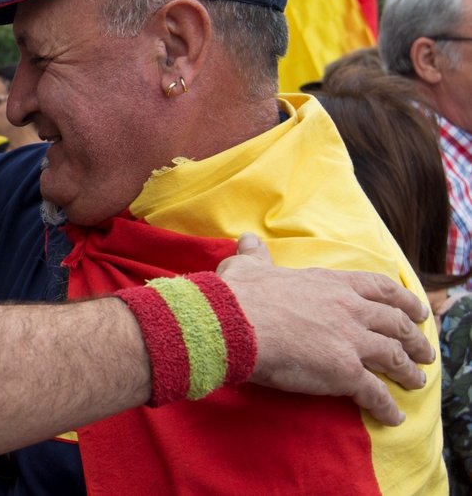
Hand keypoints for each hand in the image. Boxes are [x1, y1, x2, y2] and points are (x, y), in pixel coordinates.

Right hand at [218, 233, 434, 426]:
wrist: (233, 323)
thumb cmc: (239, 294)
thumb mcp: (248, 267)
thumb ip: (255, 256)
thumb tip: (248, 241)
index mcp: (330, 284)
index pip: (379, 288)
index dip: (402, 300)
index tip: (416, 309)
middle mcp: (349, 309)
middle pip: (395, 323)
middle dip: (414, 337)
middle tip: (423, 349)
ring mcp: (351, 341)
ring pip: (393, 356)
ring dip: (408, 370)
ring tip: (416, 380)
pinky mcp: (345, 372)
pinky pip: (375, 393)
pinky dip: (387, 406)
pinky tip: (393, 415)